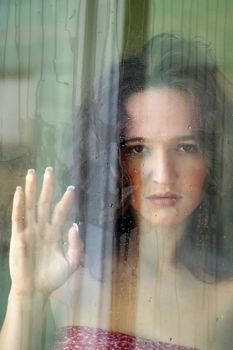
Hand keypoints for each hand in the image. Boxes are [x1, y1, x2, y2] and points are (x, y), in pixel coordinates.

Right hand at [9, 167, 82, 297]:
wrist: (35, 291)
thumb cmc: (52, 278)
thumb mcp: (71, 262)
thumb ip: (76, 244)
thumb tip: (75, 225)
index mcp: (55, 233)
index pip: (61, 211)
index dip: (66, 200)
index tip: (71, 187)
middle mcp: (42, 228)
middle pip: (44, 202)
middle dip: (47, 186)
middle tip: (49, 170)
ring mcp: (30, 230)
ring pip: (31, 205)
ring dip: (31, 189)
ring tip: (32, 173)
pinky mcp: (18, 236)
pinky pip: (18, 217)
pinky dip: (19, 204)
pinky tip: (20, 191)